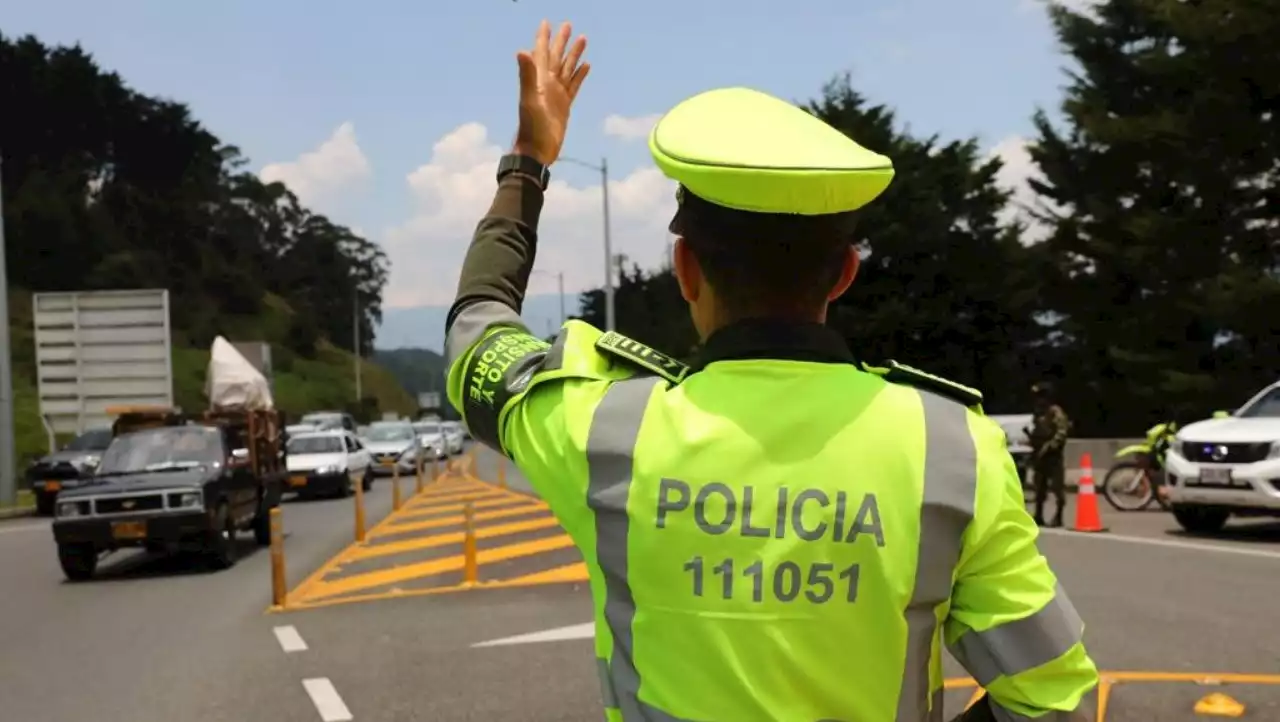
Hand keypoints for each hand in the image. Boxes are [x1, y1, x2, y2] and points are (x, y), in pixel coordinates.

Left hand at [514, 20, 589, 165]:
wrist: (537, 151)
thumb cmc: (531, 128)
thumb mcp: (529, 100)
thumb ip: (526, 75)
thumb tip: (521, 51)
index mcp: (539, 80)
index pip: (542, 52)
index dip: (544, 37)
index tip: (547, 22)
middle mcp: (547, 84)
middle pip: (556, 56)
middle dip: (561, 41)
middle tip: (568, 25)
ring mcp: (557, 94)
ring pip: (567, 68)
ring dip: (574, 54)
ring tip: (583, 39)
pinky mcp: (565, 105)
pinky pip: (574, 85)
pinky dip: (579, 75)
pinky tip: (586, 66)